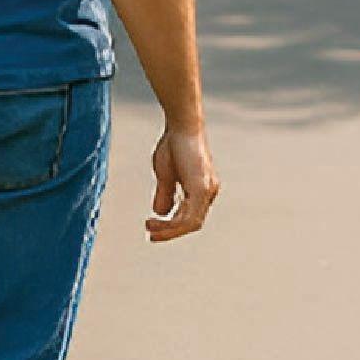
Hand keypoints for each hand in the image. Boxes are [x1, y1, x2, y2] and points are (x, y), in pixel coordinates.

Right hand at [147, 124, 218, 241]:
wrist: (182, 125)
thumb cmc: (174, 144)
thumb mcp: (166, 174)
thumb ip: (165, 194)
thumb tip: (161, 212)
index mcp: (203, 189)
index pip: (190, 216)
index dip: (172, 226)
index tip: (152, 228)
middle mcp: (209, 191)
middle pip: (192, 223)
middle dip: (170, 231)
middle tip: (150, 234)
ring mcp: (207, 190)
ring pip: (191, 223)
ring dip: (170, 230)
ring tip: (150, 228)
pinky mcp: (202, 188)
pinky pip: (190, 216)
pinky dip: (174, 223)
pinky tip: (159, 220)